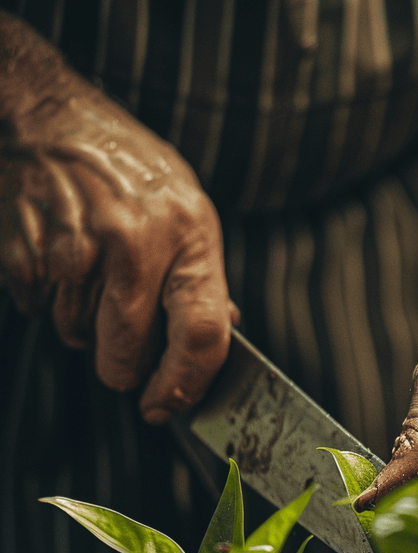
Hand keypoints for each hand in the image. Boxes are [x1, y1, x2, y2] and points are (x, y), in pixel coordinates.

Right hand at [0, 63, 236, 423]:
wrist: (45, 116)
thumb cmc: (126, 164)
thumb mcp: (186, 208)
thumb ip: (202, 276)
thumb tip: (223, 330)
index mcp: (188, 236)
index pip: (202, 334)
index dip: (186, 384)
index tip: (168, 406)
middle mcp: (135, 247)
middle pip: (128, 355)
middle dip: (124, 364)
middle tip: (125, 334)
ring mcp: (76, 253)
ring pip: (80, 339)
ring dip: (87, 326)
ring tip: (92, 270)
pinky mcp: (28, 258)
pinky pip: (42, 314)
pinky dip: (52, 301)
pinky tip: (63, 259)